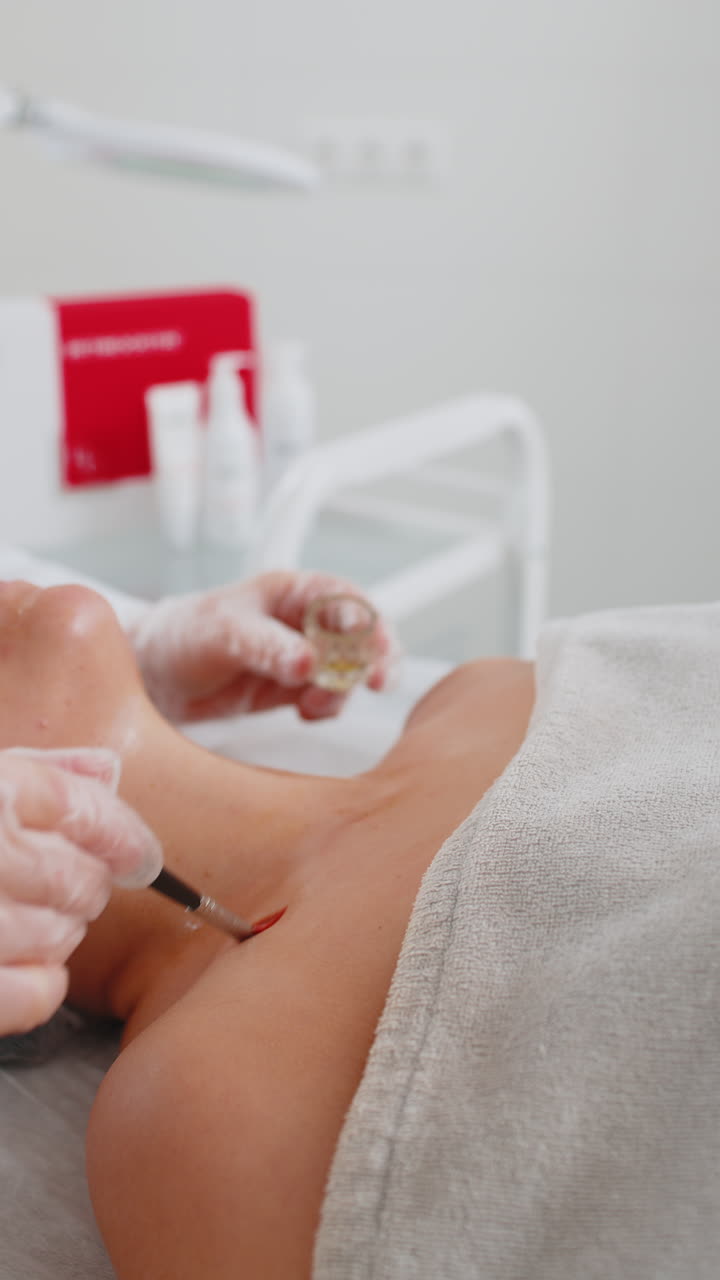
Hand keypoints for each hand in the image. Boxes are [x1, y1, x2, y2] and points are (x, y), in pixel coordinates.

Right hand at [0, 746, 161, 1034]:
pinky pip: (36, 994)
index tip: (139, 853)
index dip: (119, 833)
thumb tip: (106, 770)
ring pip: (62, 933)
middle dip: (91, 885)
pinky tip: (23, 967)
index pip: (77, 805)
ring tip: (39, 922)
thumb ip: (37, 775)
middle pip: (78, 874)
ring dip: (65, 932)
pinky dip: (43, 987)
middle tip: (76, 889)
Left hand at [128, 571, 396, 722]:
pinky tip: (302, 712)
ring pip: (350, 670)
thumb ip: (267, 647)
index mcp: (292, 591)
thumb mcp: (223, 633)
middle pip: (362, 634)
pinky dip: (325, 709)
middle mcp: (305, 620)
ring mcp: (304, 655)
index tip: (379, 651)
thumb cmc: (182, 634)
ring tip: (311, 706)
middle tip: (378, 684)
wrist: (152, 675)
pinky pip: (329, 698)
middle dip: (374, 659)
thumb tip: (310, 661)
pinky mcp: (295, 688)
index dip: (370, 622)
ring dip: (343, 690)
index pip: (347, 599)